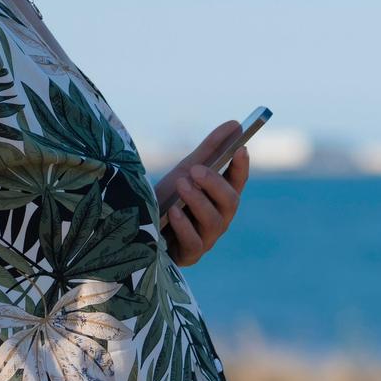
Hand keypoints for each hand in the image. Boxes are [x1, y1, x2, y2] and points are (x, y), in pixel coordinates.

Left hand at [153, 118, 250, 266]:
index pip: (238, 182)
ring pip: (214, 221)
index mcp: (221, 198)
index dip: (242, 167)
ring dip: (198, 201)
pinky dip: (185, 226)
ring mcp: (207, 238)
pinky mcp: (190, 255)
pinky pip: (194, 242)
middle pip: (230, 202)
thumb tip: (235, 124)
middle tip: (196, 170)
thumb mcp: (186, 171)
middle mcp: (219, 218)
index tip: (240, 148)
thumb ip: (210, 149)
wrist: (138, 226)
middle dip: (215, 184)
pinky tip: (174, 212)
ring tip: (181, 184)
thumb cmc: (169, 198)